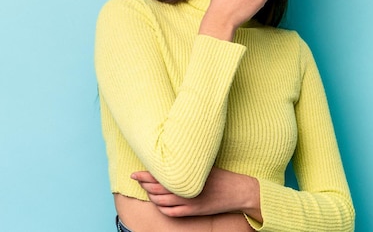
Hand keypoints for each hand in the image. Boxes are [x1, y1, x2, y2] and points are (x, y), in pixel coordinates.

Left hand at [131, 167, 261, 220]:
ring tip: (146, 191)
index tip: (134, 173)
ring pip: (161, 202)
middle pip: (156, 189)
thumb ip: (187, 165)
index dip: (145, 175)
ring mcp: (189, 202)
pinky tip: (159, 204)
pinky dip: (162, 209)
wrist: (238, 190)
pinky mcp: (193, 211)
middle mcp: (186, 189)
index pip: (160, 175)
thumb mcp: (204, 165)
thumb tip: (171, 159)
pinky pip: (171, 213)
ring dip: (151, 197)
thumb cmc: (221, 175)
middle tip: (137, 179)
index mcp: (187, 175)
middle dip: (144, 185)